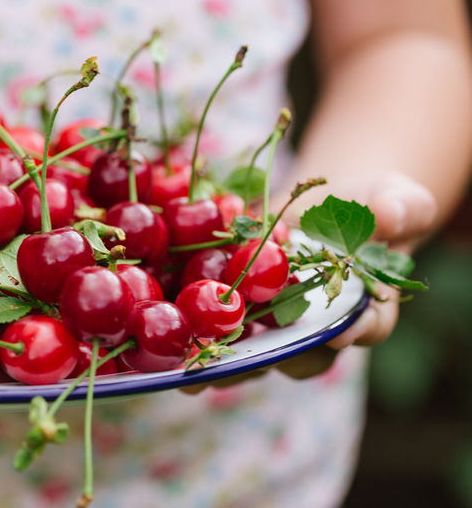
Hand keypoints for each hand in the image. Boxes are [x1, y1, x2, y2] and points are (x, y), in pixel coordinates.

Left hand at [183, 172, 436, 392]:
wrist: (323, 206)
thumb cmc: (368, 205)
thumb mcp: (394, 198)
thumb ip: (402, 208)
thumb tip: (392, 215)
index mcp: (362, 310)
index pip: (363, 327)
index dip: (353, 330)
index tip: (337, 330)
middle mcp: (314, 328)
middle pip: (298, 355)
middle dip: (273, 360)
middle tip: (250, 361)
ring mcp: (271, 323)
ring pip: (251, 355)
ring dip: (223, 364)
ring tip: (193, 369)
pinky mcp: (234, 305)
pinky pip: (215, 328)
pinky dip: (192, 333)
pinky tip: (165, 336)